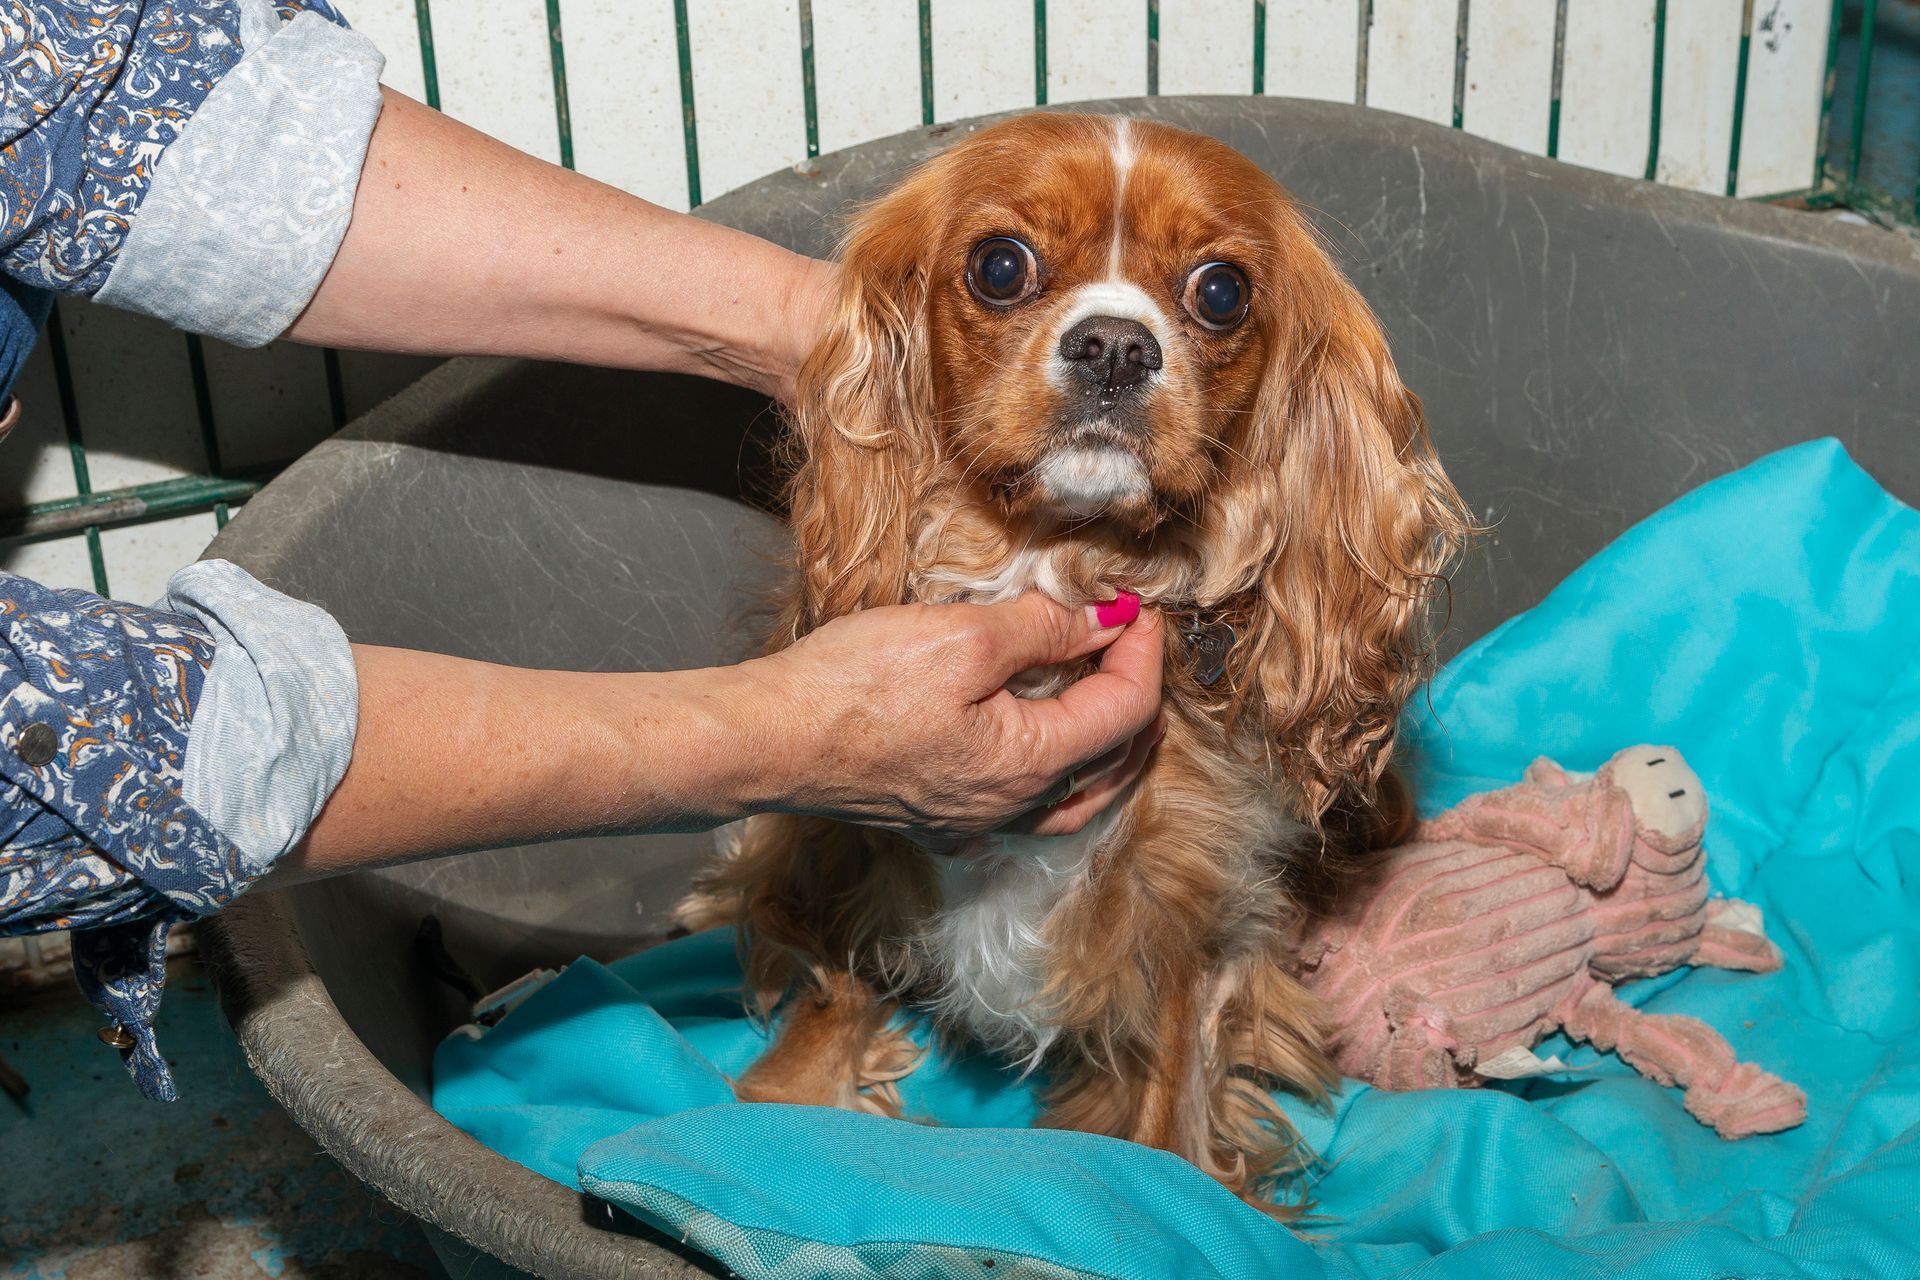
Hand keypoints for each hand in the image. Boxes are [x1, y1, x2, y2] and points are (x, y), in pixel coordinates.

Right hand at [739, 592, 1164, 846]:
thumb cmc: (856, 687)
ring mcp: (972, 821)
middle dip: (1136, 700)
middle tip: (1133, 644)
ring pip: (1073, 798)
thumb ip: (1043, 628)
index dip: (1142, 651)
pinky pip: (1024, 809)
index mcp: (1031, 764)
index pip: (1126, 709)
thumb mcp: (962, 636)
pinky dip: (1054, 773)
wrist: (768, 739)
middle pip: (1113, 763)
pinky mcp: (935, 818)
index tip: (1135, 604)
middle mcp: (1012, 808)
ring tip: (1109, 699)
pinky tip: (1037, 749)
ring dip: (1105, 748)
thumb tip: (1104, 621)